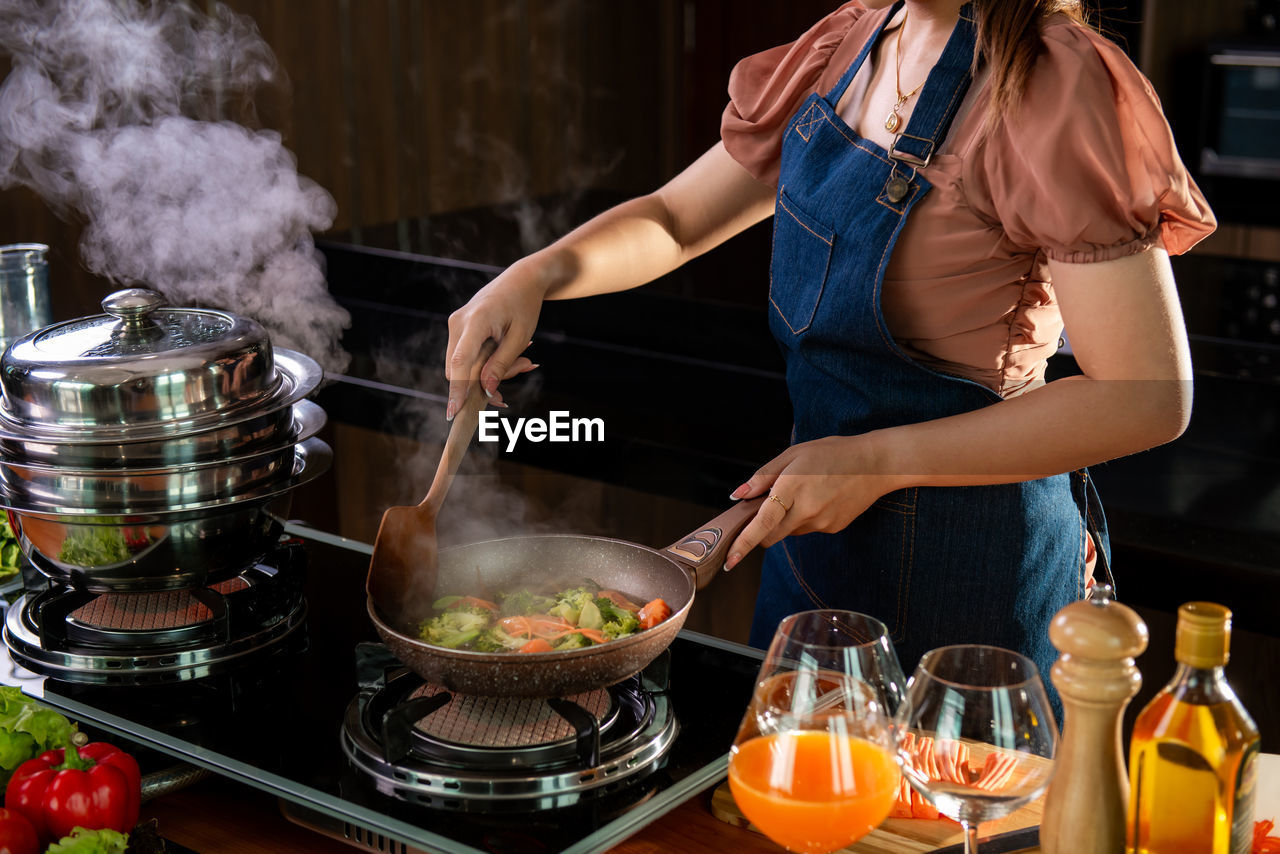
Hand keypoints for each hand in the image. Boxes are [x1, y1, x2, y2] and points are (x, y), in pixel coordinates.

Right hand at [444, 260, 545, 418]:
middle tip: (525, 367)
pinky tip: (510, 356)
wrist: (521, 280)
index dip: (457, 389)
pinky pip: (465, 356)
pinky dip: (485, 363)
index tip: (454, 412)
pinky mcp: (458, 329)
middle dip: (485, 381)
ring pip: (462, 365)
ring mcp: (455, 325)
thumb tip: (486, 391)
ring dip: (488, 372)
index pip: (460, 362)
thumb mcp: (519, 338)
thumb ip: (502, 365)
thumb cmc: (524, 306)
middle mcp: (458, 323)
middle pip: (458, 369)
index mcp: (476, 321)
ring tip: (524, 359)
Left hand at [723, 435, 903, 569]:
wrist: (875, 464)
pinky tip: (819, 498)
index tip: (730, 560)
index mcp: (792, 487)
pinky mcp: (832, 528)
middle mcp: (806, 510)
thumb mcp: (794, 454)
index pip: (762, 522)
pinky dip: (804, 518)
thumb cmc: (832, 453)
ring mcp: (821, 522)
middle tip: (764, 509)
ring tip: (804, 492)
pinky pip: (808, 529)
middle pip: (771, 536)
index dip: (744, 543)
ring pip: (789, 531)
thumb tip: (739, 495)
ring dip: (785, 520)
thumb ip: (764, 476)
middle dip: (761, 531)